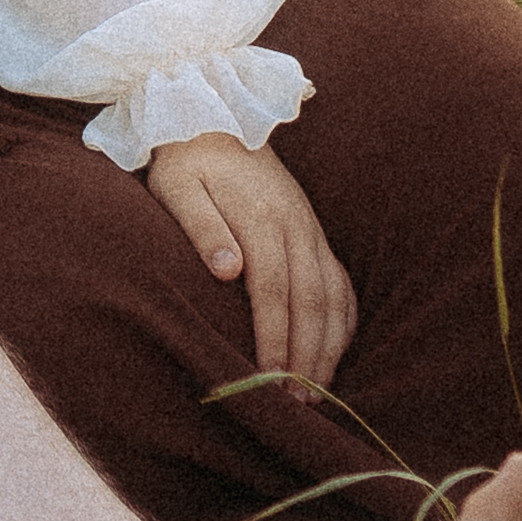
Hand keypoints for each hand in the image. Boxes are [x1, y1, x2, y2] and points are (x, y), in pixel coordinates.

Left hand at [144, 131, 356, 386]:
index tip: (270, 378)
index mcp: (261, 219)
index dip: (275, 337)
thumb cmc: (187, 162)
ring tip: (319, 391)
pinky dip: (343, 320)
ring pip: (332, 297)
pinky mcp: (313, 233)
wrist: (215, 118)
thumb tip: (227, 270)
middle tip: (298, 402)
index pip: (273, 290)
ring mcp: (310, 230)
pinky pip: (341, 283)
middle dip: (307, 355)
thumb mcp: (177, 188)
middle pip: (310, 301)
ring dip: (329, 346)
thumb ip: (201, 228)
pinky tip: (337, 349)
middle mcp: (295, 227)